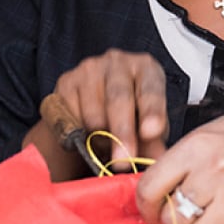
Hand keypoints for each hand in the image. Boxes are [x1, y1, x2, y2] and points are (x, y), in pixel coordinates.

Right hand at [46, 49, 169, 170]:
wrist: (99, 104)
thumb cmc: (132, 113)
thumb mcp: (148, 126)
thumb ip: (152, 142)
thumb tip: (157, 160)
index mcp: (145, 68)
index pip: (150, 89)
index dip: (151, 112)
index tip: (150, 133)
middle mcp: (117, 62)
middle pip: (119, 99)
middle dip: (122, 133)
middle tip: (123, 162)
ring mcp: (89, 69)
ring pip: (93, 114)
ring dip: (99, 140)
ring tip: (106, 147)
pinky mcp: (66, 82)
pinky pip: (71, 118)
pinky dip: (79, 136)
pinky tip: (87, 136)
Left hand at [135, 99, 223, 223]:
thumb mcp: (218, 131)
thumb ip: (187, 159)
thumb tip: (159, 191)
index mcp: (198, 145)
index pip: (150, 187)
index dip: (146, 207)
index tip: (152, 212)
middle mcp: (215, 170)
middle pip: (172, 218)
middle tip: (184, 218)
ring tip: (217, 217)